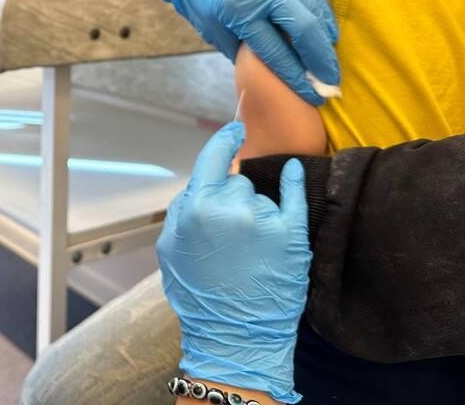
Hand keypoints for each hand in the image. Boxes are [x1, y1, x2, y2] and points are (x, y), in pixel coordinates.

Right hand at [157, 122, 310, 404]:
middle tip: (228, 234)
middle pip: (235, 181)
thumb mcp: (170, 247)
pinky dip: (294, 182)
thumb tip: (201, 184)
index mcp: (197, 207)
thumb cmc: (198, 295)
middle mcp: (231, 207)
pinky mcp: (291, 236)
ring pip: (260, 196)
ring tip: (249, 248)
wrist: (234, 336)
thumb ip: (182, 209)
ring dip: (255, 211)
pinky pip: (294, 196)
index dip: (224, 140)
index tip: (234, 129)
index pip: (213, 157)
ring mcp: (264, 220)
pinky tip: (294, 171)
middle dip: (231, 197)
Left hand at [159, 0, 338, 104]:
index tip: (311, 95)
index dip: (296, 76)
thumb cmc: (203, 2)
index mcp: (237, 9)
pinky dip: (320, 11)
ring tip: (329, 60)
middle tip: (330, 81)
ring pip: (313, 5)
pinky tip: (325, 32)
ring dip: (325, 36)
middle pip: (304, 27)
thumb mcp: (219, 33)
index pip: (275, 50)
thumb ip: (251, 50)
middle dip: (321, 59)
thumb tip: (290, 72)